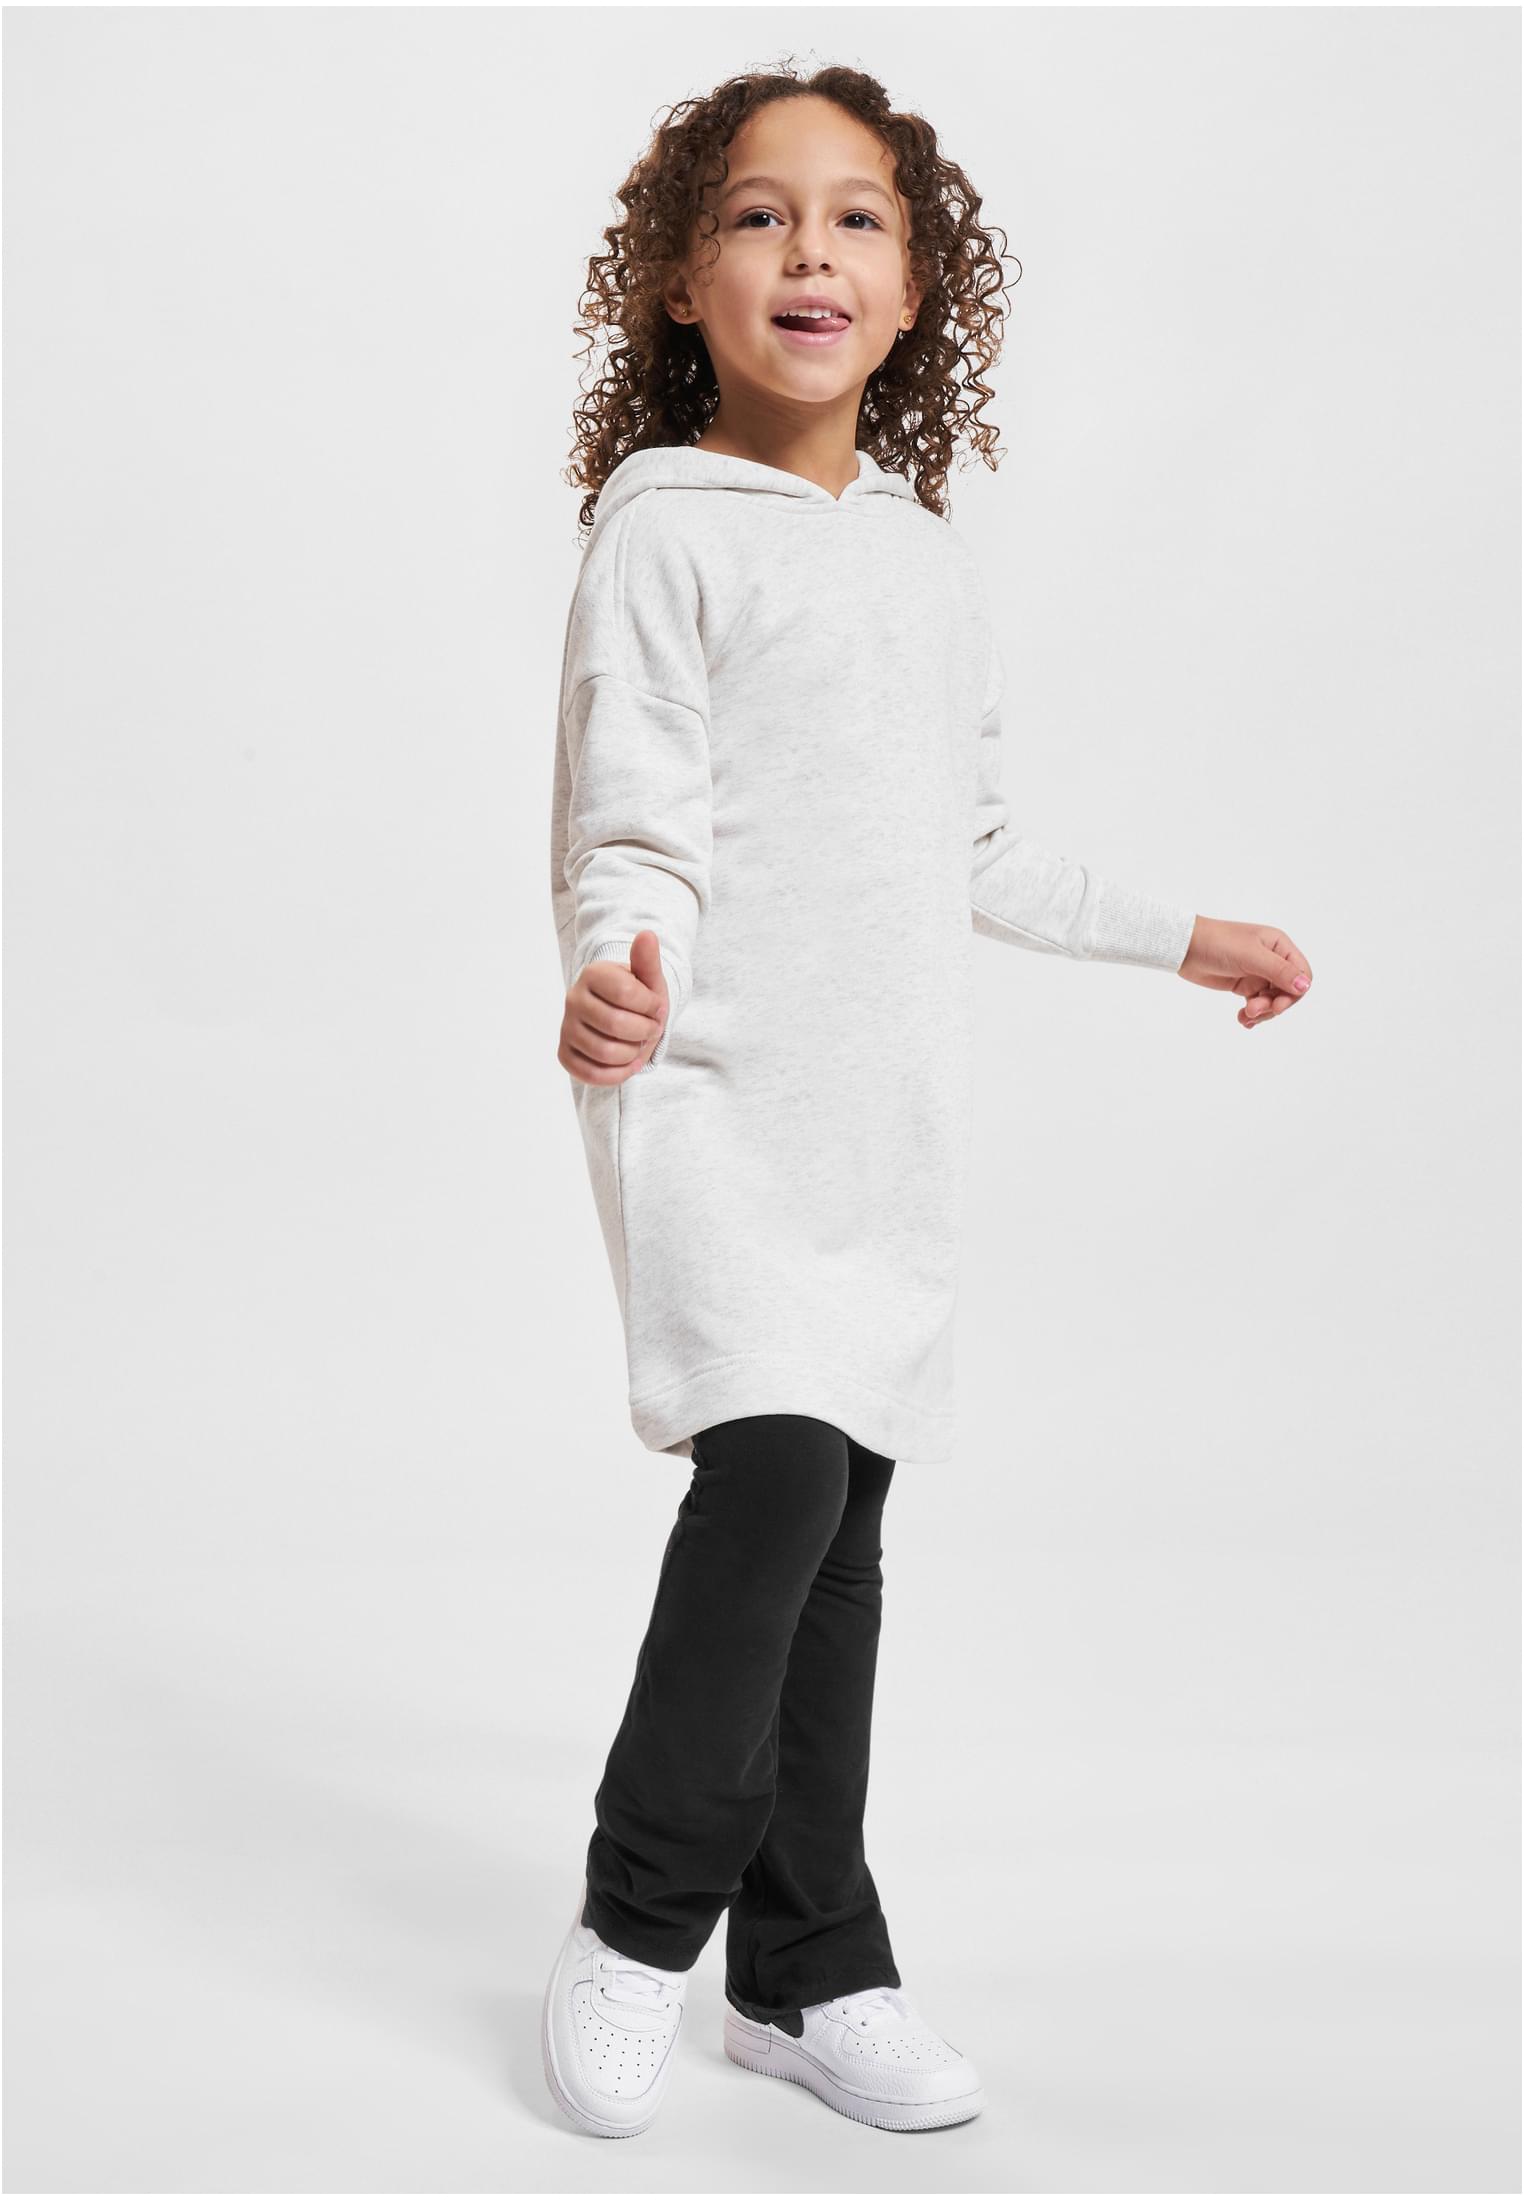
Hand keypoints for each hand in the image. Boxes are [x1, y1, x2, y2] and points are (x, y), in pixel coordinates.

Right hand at [558, 929, 669, 1083]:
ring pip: (605, 1052)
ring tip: (639, 1044)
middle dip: (645, 1032)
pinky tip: (628, 1062)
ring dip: (633, 1054)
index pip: (627, 993)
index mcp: (593, 974)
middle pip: (616, 1025)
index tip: (657, 1007)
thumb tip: (647, 935)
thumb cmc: (638, 999)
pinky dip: (617, 1073)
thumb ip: (647, 961)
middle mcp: (573, 998)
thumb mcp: (648, 980)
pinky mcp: (564, 1053)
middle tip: (652, 1029)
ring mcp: (566, 1027)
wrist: (623, 1018)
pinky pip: (591, 1074)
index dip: (651, 1006)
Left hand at [1177, 917, 1312, 1029]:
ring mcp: (1259, 973)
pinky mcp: (1244, 985)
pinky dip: (1252, 1015)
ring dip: (1262, 1012)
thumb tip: (1305, 985)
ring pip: (1273, 1001)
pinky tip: (1243, 1020)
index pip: (1302, 974)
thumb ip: (1279, 971)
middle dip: (1274, 1005)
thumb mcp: (1251, 957)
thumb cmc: (1219, 944)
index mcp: (1280, 946)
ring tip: (1245, 1016)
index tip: (1277, 1005)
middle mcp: (1273, 959)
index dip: (1294, 993)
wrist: (1186, 948)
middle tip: (1254, 1011)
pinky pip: (1258, 1004)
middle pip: (1288, 991)